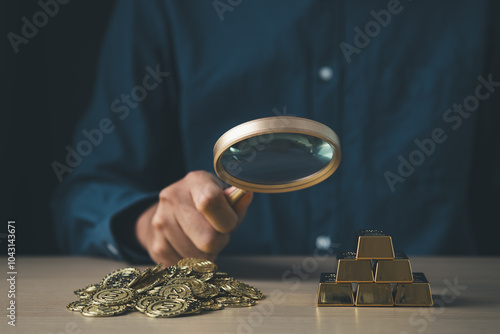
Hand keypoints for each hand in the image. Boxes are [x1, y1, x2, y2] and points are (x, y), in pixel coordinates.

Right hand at [135, 171, 252, 264]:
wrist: (168, 214)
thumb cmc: (206, 207)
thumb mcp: (223, 197)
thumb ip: (236, 203)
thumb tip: (246, 196)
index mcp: (195, 182)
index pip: (211, 202)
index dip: (227, 220)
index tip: (229, 224)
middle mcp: (173, 198)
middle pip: (208, 239)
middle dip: (219, 242)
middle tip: (216, 235)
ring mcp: (161, 222)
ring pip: (197, 258)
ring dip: (205, 255)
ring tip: (201, 240)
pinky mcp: (156, 245)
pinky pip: (184, 267)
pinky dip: (192, 264)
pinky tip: (190, 248)